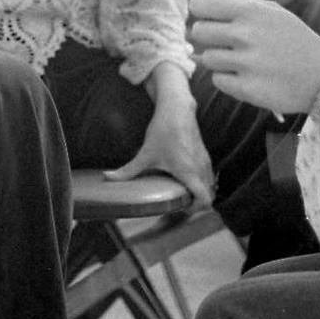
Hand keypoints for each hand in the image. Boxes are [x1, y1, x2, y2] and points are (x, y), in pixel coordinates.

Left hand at [104, 64, 214, 205]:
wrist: (177, 109)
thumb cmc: (164, 131)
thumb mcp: (145, 154)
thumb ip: (129, 170)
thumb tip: (109, 178)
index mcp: (190, 173)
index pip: (205, 200)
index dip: (196, 209)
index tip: (183, 208)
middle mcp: (201, 168)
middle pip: (209, 194)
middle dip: (197, 201)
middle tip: (180, 201)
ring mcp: (205, 160)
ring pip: (210, 182)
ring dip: (200, 189)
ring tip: (182, 190)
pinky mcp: (204, 152)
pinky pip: (208, 172)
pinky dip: (200, 178)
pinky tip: (185, 175)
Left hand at [188, 0, 319, 114]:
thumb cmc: (293, 39)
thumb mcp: (270, 11)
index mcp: (251, 11)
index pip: (199, 3)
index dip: (201, 10)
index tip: (211, 17)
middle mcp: (247, 35)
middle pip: (197, 32)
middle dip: (208, 37)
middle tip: (229, 41)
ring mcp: (247, 63)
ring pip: (206, 58)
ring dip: (220, 60)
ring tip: (244, 60)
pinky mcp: (248, 88)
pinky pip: (217, 80)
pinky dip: (228, 80)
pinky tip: (248, 76)